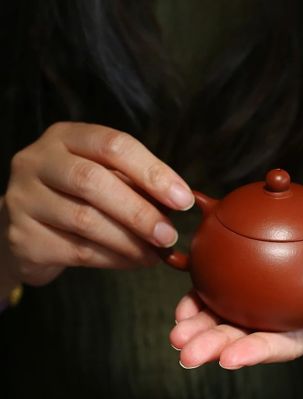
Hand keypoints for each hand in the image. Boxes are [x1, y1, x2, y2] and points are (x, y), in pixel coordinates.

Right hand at [0, 122, 192, 287]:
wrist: (24, 229)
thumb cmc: (73, 197)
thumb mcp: (101, 176)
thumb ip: (133, 182)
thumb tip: (178, 202)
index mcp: (64, 137)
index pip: (112, 145)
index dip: (152, 171)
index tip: (183, 199)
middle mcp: (37, 162)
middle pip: (93, 182)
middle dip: (139, 211)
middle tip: (168, 234)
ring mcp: (24, 199)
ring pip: (85, 220)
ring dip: (129, 240)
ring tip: (155, 252)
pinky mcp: (23, 237)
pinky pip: (76, 250)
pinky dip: (113, 258)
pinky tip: (133, 261)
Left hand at [169, 206, 302, 368]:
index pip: (283, 344)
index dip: (256, 352)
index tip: (229, 358)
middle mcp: (284, 317)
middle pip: (246, 336)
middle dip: (214, 347)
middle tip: (185, 351)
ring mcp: (267, 299)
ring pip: (228, 316)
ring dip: (199, 325)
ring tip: (175, 331)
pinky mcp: (255, 274)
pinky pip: (226, 284)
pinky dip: (204, 290)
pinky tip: (185, 292)